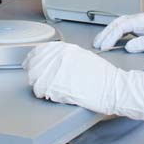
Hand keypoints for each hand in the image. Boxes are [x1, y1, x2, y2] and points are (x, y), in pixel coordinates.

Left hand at [23, 42, 143, 121]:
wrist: (113, 88)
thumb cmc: (104, 76)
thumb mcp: (83, 57)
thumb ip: (66, 56)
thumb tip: (52, 61)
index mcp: (66, 49)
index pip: (40, 50)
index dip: (33, 58)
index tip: (30, 63)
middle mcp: (59, 57)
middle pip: (34, 64)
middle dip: (34, 72)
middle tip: (38, 80)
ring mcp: (57, 71)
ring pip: (35, 78)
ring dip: (39, 85)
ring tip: (49, 89)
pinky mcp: (57, 86)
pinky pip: (40, 90)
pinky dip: (43, 94)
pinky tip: (52, 95)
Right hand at [94, 12, 143, 52]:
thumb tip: (128, 46)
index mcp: (143, 20)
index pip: (121, 27)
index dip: (110, 37)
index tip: (103, 46)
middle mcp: (141, 19)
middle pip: (118, 23)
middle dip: (106, 33)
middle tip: (96, 44)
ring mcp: (143, 23)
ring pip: (122, 25)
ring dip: (111, 33)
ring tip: (102, 42)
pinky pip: (128, 29)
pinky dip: (119, 34)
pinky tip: (117, 41)